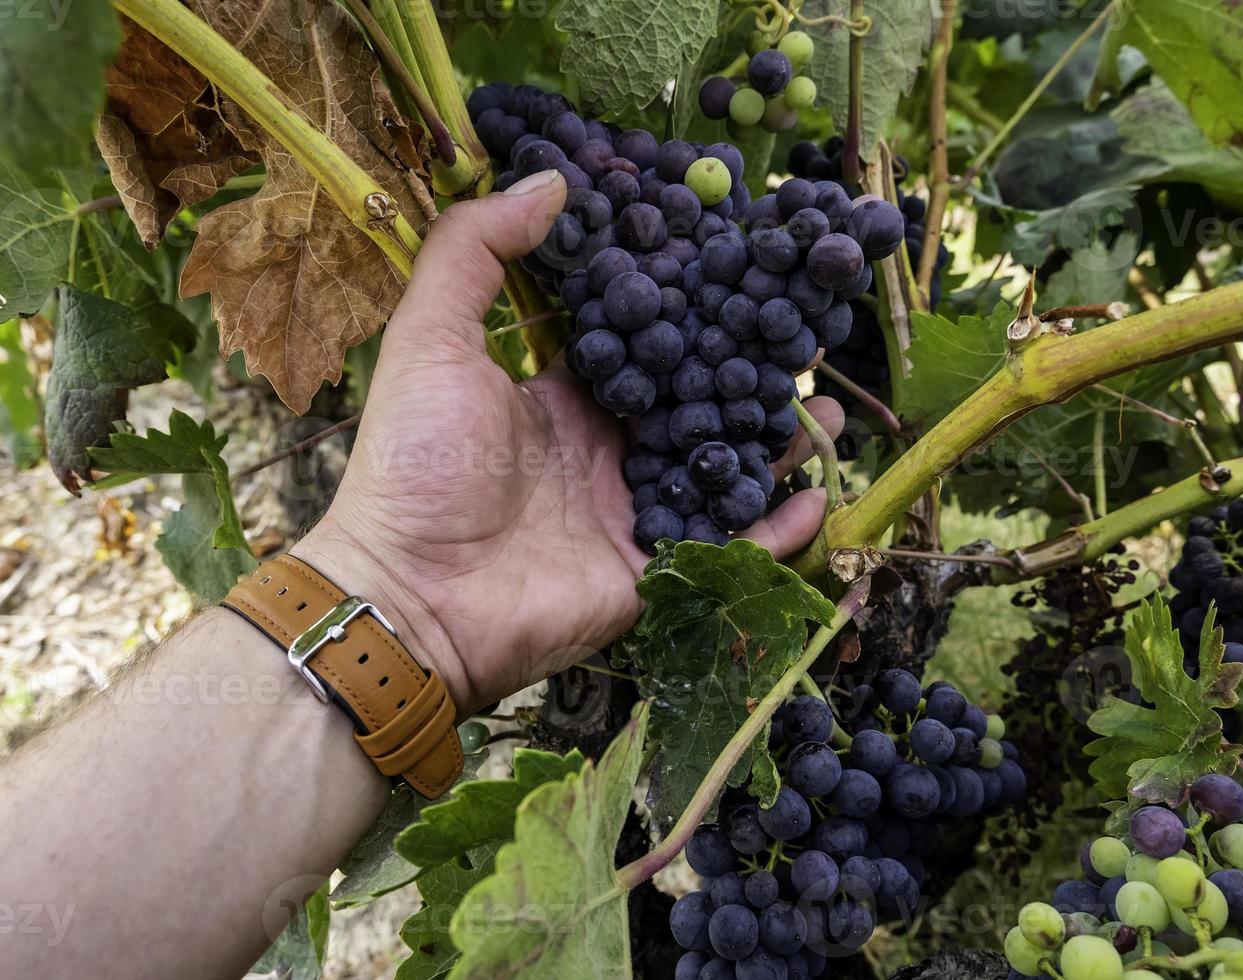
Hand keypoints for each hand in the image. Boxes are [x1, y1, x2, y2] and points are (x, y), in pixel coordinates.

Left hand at [295, 170, 841, 713]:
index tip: (739, 265)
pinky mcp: (651, 567)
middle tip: (804, 334)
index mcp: (563, 395)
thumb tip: (551, 180)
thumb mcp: (431, 339)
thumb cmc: (417, 463)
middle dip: (747, 372)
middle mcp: (606, 448)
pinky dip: (777, 528)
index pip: (642, 342)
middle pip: (694, 402)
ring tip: (831, 411)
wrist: (410, 593)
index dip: (686, 306)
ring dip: (778, 444)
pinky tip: (820, 496)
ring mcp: (633, 510)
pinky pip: (728, 544)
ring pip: (723, 469)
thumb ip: (476, 254)